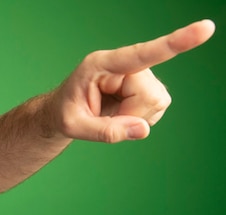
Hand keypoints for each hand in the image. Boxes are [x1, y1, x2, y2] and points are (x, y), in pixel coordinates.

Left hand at [52, 19, 214, 142]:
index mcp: (101, 64)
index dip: (174, 43)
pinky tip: (122, 113)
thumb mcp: (74, 127)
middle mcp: (124, 65)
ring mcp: (139, 74)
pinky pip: (157, 108)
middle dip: (132, 115)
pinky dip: (140, 118)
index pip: (141, 54)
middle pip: (150, 96)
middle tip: (106, 118)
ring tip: (112, 113)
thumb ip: (105, 131)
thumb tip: (143, 130)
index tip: (205, 28)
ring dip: (135, 117)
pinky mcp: (147, 86)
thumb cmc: (64, 114)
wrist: (64, 112)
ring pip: (157, 103)